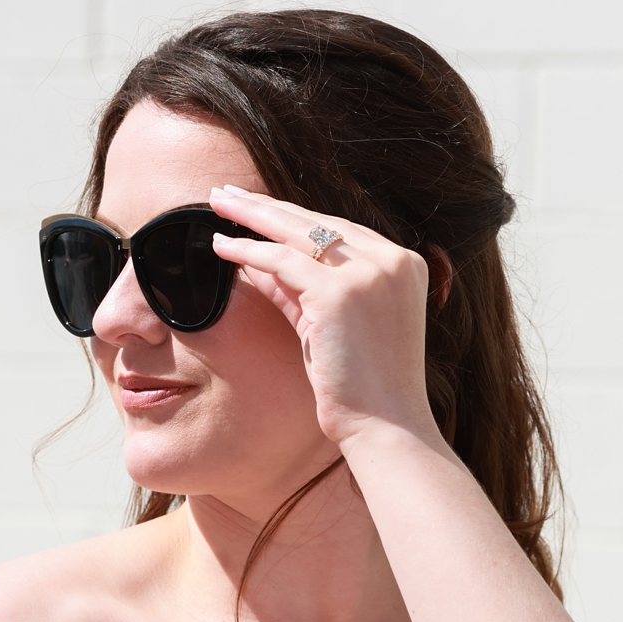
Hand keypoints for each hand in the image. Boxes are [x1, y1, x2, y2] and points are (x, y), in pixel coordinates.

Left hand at [209, 185, 442, 455]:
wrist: (387, 428)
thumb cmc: (364, 393)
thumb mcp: (335, 329)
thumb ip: (304, 292)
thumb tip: (259, 262)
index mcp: (406, 266)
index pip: (340, 230)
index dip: (295, 219)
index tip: (262, 208)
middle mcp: (392, 261)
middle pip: (318, 221)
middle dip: (268, 205)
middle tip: (228, 193)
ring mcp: (369, 273)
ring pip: (297, 232)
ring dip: (252, 215)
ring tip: (217, 203)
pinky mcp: (339, 292)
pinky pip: (281, 261)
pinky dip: (248, 251)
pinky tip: (220, 245)